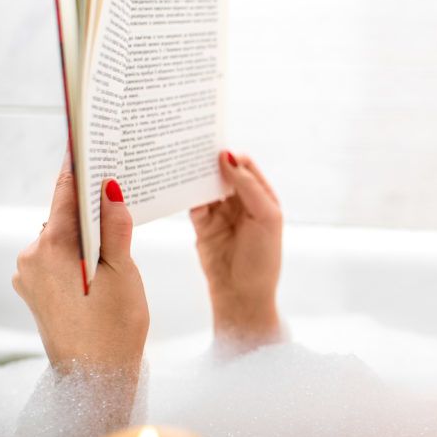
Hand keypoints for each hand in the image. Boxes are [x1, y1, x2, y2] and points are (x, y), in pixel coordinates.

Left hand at [12, 160, 148, 379]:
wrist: (96, 377)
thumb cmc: (114, 330)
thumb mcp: (123, 273)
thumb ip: (115, 228)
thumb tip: (110, 190)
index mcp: (52, 250)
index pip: (65, 194)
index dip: (79, 168)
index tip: (88, 144)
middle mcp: (32, 258)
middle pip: (64, 214)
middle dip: (89, 203)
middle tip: (118, 186)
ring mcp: (31, 276)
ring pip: (62, 236)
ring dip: (86, 231)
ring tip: (117, 232)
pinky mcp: (37, 290)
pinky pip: (59, 257)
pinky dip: (79, 251)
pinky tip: (102, 262)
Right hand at [190, 151, 282, 344]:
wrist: (242, 296)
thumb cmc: (262, 258)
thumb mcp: (265, 217)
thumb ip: (248, 186)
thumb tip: (227, 155)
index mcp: (262, 197)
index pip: (245, 166)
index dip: (231, 153)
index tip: (211, 140)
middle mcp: (241, 202)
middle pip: (222, 172)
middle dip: (208, 160)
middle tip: (187, 142)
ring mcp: (221, 214)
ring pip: (205, 186)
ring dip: (194, 175)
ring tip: (175, 158)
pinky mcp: (202, 226)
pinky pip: (191, 203)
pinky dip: (183, 193)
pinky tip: (171, 182)